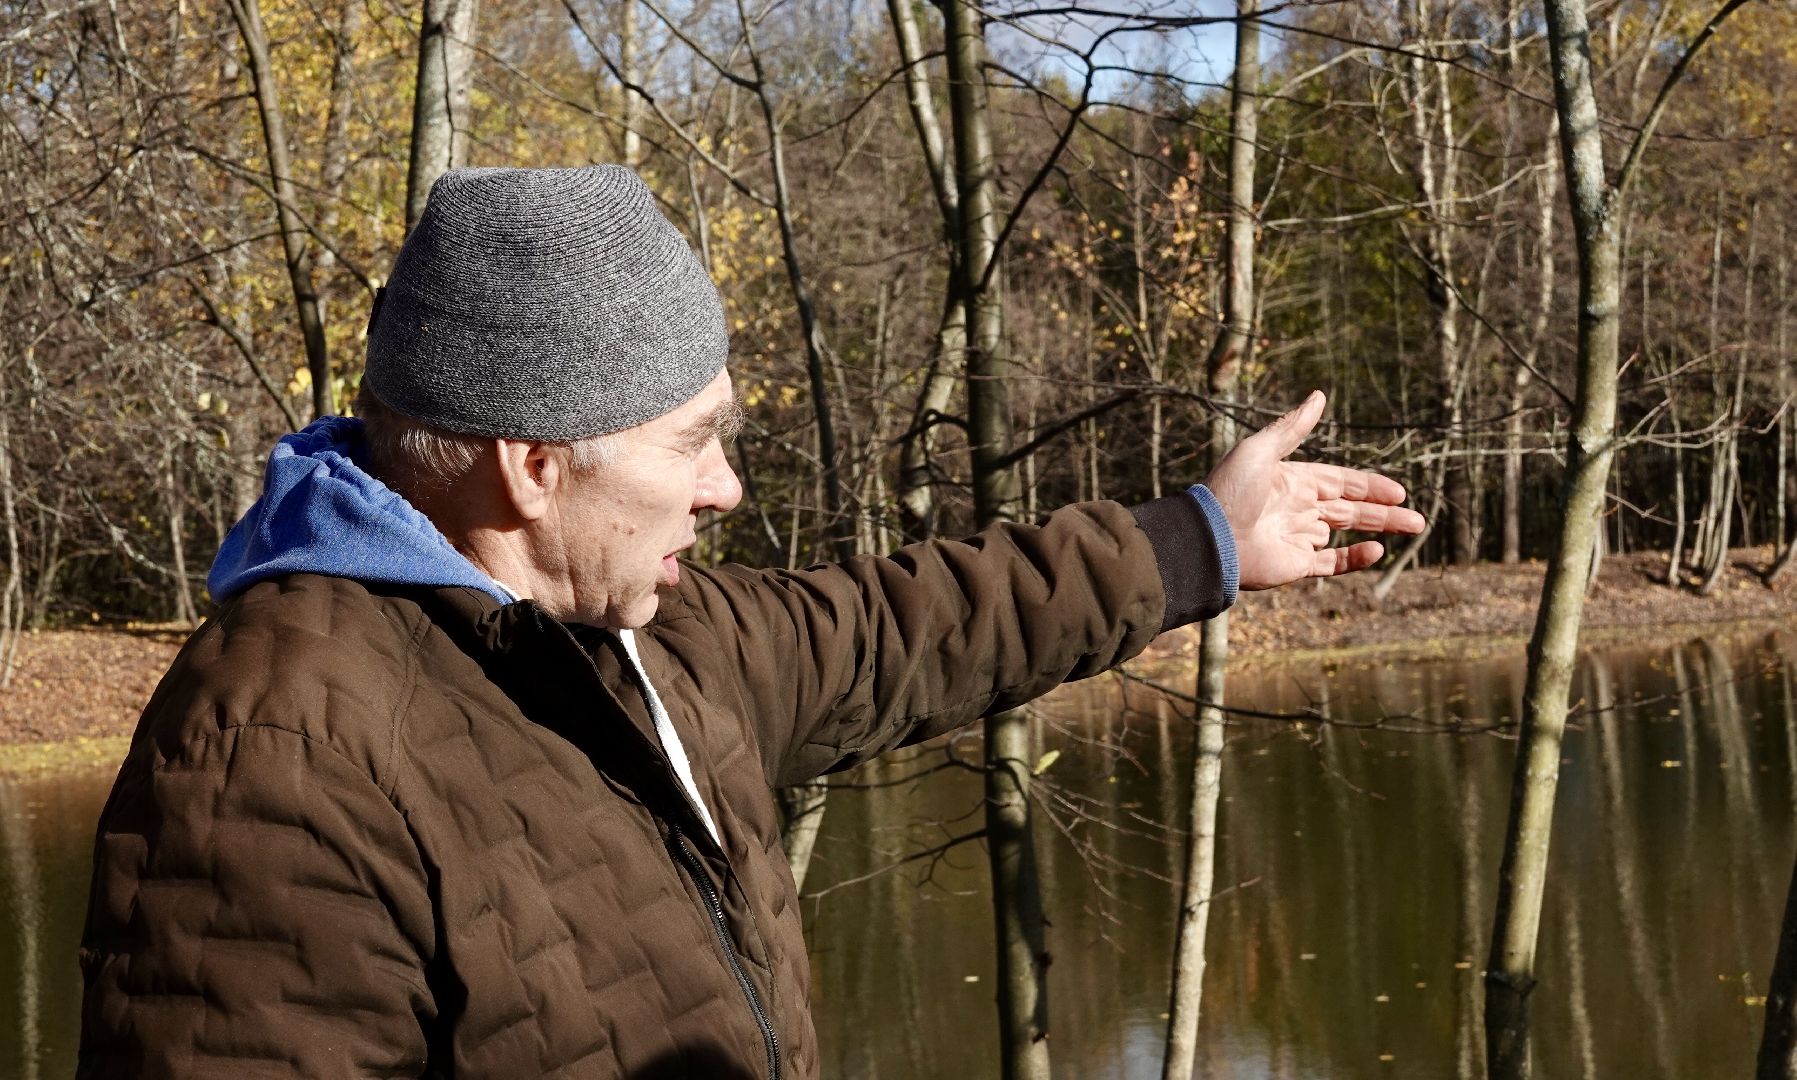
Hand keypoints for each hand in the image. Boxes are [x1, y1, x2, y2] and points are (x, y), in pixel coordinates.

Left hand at [1204, 391, 1425, 590]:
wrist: (1209, 539)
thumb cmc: (1231, 492)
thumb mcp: (1260, 450)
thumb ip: (1292, 428)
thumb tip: (1319, 395)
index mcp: (1292, 481)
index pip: (1340, 482)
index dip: (1369, 486)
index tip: (1397, 491)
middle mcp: (1297, 509)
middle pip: (1349, 509)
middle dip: (1384, 512)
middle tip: (1416, 518)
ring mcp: (1297, 538)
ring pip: (1345, 533)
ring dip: (1379, 530)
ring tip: (1413, 529)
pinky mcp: (1295, 564)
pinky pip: (1331, 562)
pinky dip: (1355, 558)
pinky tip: (1378, 550)